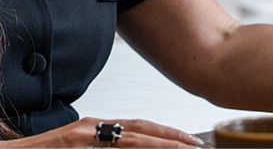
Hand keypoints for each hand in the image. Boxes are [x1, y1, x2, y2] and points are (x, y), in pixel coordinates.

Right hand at [7, 117, 203, 147]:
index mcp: (94, 130)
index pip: (138, 129)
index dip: (165, 135)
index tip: (189, 143)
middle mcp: (92, 127)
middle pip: (142, 129)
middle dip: (172, 138)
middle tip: (198, 146)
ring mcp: (83, 134)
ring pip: (132, 136)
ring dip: (161, 143)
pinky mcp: (74, 141)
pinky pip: (112, 145)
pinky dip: (135, 147)